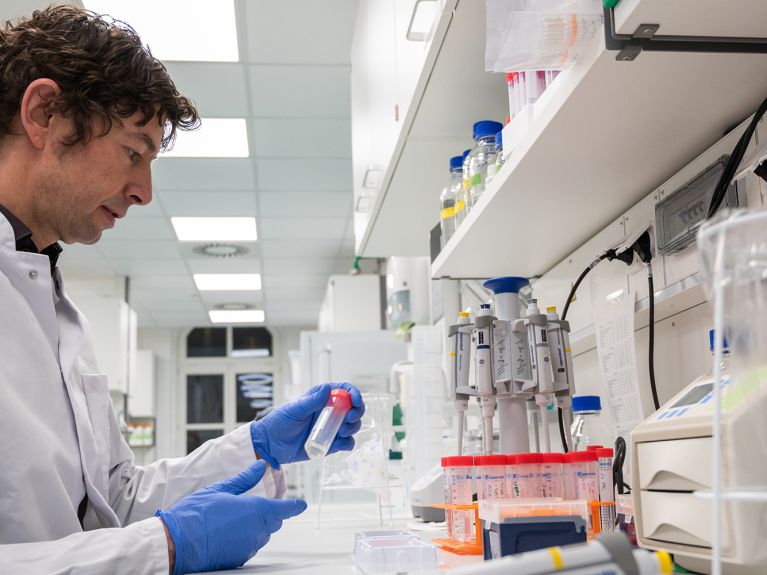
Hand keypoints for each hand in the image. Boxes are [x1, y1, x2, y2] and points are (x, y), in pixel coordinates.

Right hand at [156, 460, 306, 574]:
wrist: (178, 542)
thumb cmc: (196, 514)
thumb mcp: (221, 489)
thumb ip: (245, 479)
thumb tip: (260, 466)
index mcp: (257, 509)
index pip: (286, 508)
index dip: (295, 506)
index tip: (301, 504)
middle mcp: (257, 530)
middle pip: (274, 522)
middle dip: (268, 514)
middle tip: (248, 507)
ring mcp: (250, 546)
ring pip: (262, 535)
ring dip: (255, 527)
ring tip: (231, 520)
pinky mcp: (240, 559)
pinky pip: (250, 547)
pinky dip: (244, 539)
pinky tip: (226, 534)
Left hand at [250, 382, 364, 467]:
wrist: (271, 445)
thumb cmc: (279, 422)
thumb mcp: (295, 409)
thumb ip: (312, 400)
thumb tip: (328, 388)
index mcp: (322, 398)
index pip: (344, 391)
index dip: (354, 393)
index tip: (356, 401)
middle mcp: (329, 411)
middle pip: (353, 408)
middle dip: (357, 412)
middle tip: (349, 419)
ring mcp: (331, 427)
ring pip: (353, 425)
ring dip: (353, 428)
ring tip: (341, 432)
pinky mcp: (330, 443)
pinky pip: (347, 443)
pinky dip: (348, 443)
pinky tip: (340, 443)